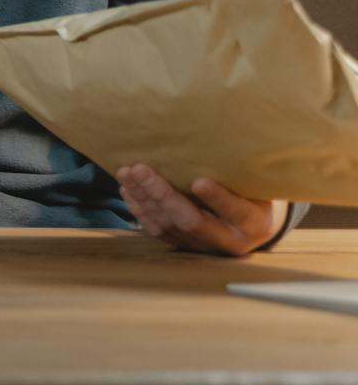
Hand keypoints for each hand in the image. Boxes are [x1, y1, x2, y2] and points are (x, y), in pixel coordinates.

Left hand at [116, 164, 285, 256]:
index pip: (235, 211)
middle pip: (190, 221)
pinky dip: (140, 210)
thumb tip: (210, 137)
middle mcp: (229, 240)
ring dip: (143, 199)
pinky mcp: (184, 246)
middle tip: (140, 169)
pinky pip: (157, 231)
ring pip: (168, 226)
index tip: (198, 181)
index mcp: (254, 223)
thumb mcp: (257, 183)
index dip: (217, 198)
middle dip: (162, 195)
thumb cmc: (254, 192)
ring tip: (126, 174)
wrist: (252, 225)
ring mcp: (203, 246)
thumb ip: (237, 172)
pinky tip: (127, 189)